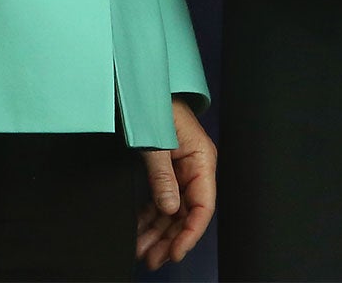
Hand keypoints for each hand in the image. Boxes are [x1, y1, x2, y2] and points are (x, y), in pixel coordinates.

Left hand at [135, 96, 215, 269]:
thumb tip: (168, 209)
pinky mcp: (165, 170)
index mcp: (201, 161)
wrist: (140, 83)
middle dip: (170, 239)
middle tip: (153, 259)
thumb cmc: (154, 102)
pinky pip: (160, 201)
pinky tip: (138, 231)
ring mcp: (179, 171)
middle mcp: (193, 169)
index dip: (190, 234)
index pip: (203, 207)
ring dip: (158, 232)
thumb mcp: (157, 139)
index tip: (175, 252)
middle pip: (186, 214)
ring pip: (172, 211)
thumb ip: (162, 175)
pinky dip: (149, 217)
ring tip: (142, 251)